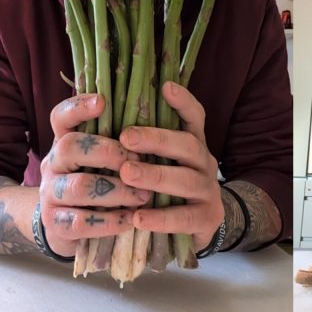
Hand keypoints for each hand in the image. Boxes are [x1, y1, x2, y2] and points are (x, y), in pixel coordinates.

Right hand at [38, 94, 147, 256]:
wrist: (69, 226)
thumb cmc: (100, 182)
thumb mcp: (105, 158)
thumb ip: (122, 139)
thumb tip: (159, 107)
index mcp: (65, 142)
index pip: (61, 117)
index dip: (77, 107)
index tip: (102, 102)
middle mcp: (53, 164)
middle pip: (69, 147)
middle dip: (108, 152)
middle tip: (138, 160)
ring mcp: (51, 194)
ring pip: (79, 187)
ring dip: (117, 191)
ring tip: (143, 196)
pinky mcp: (56, 224)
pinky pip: (81, 222)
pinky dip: (111, 221)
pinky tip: (131, 219)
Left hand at [120, 82, 223, 251]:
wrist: (197, 224)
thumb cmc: (165, 188)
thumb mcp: (159, 162)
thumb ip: (141, 143)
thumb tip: (103, 110)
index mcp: (192, 144)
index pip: (194, 117)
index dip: (183, 102)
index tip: (166, 87)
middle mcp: (204, 162)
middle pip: (189, 145)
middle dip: (158, 139)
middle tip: (126, 137)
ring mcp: (208, 190)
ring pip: (187, 180)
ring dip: (156, 175)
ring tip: (127, 174)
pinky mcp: (208, 218)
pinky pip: (186, 218)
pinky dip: (162, 218)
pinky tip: (138, 218)